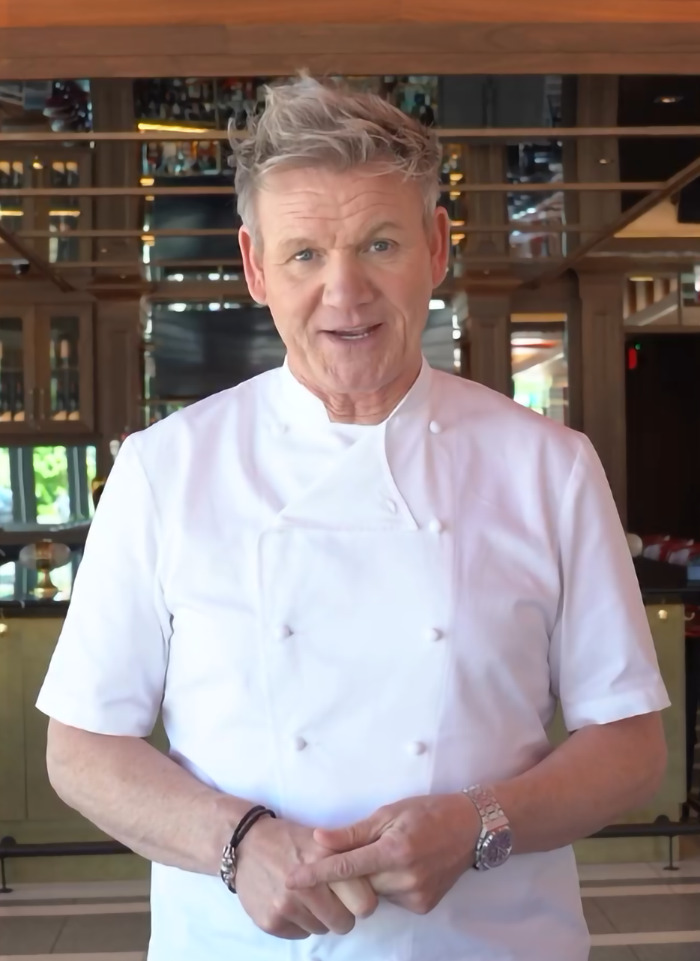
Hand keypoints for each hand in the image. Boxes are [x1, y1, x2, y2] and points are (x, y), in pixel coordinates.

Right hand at [234, 815, 377, 939]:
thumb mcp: (321, 840)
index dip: (362, 900)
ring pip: (322, 929)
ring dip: (318, 917)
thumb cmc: (289, 839)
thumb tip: (372, 887)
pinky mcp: (270, 921)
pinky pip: (300, 934)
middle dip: (341, 913)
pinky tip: (289, 901)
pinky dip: (298, 922)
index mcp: (325, 860)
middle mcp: (307, 885)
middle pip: (345, 923)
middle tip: (330, 898)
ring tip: (306, 895)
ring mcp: (286, 905)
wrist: (244, 843)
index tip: (354, 894)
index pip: (364, 903)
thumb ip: (344, 862)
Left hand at [286, 795, 478, 915]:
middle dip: (349, 872)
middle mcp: (405, 878)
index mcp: (394, 850)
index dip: (316, 874)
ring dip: (370, 877)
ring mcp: (415, 896)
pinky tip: (402, 867)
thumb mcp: (389, 812)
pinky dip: (387, 885)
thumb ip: (352, 832)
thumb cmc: (427, 812)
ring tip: (386, 854)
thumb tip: (318, 839)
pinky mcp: (423, 906)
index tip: (291, 879)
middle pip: (358, 883)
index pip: (345, 867)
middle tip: (358, 850)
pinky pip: (391, 899)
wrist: (470, 828)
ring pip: (374, 893)